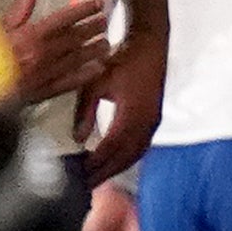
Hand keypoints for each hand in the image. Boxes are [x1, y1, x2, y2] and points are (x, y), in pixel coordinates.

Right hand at [10, 0, 112, 105]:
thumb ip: (18, 9)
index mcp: (30, 35)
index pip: (65, 18)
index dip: (84, 10)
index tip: (97, 4)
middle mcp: (43, 53)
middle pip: (76, 37)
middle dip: (94, 28)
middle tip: (105, 21)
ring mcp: (46, 73)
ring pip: (78, 59)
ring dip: (95, 50)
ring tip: (107, 43)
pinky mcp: (44, 91)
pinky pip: (70, 82)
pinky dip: (86, 75)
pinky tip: (97, 70)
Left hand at [78, 30, 164, 185]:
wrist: (150, 44)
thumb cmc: (122, 59)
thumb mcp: (96, 82)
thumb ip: (85, 111)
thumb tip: (77, 138)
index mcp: (131, 114)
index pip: (110, 148)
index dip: (94, 163)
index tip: (78, 175)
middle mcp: (146, 123)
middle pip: (124, 158)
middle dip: (104, 173)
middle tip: (85, 186)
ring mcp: (153, 123)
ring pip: (134, 155)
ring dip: (116, 168)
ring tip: (97, 178)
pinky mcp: (154, 120)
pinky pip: (140, 147)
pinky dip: (126, 158)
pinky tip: (113, 162)